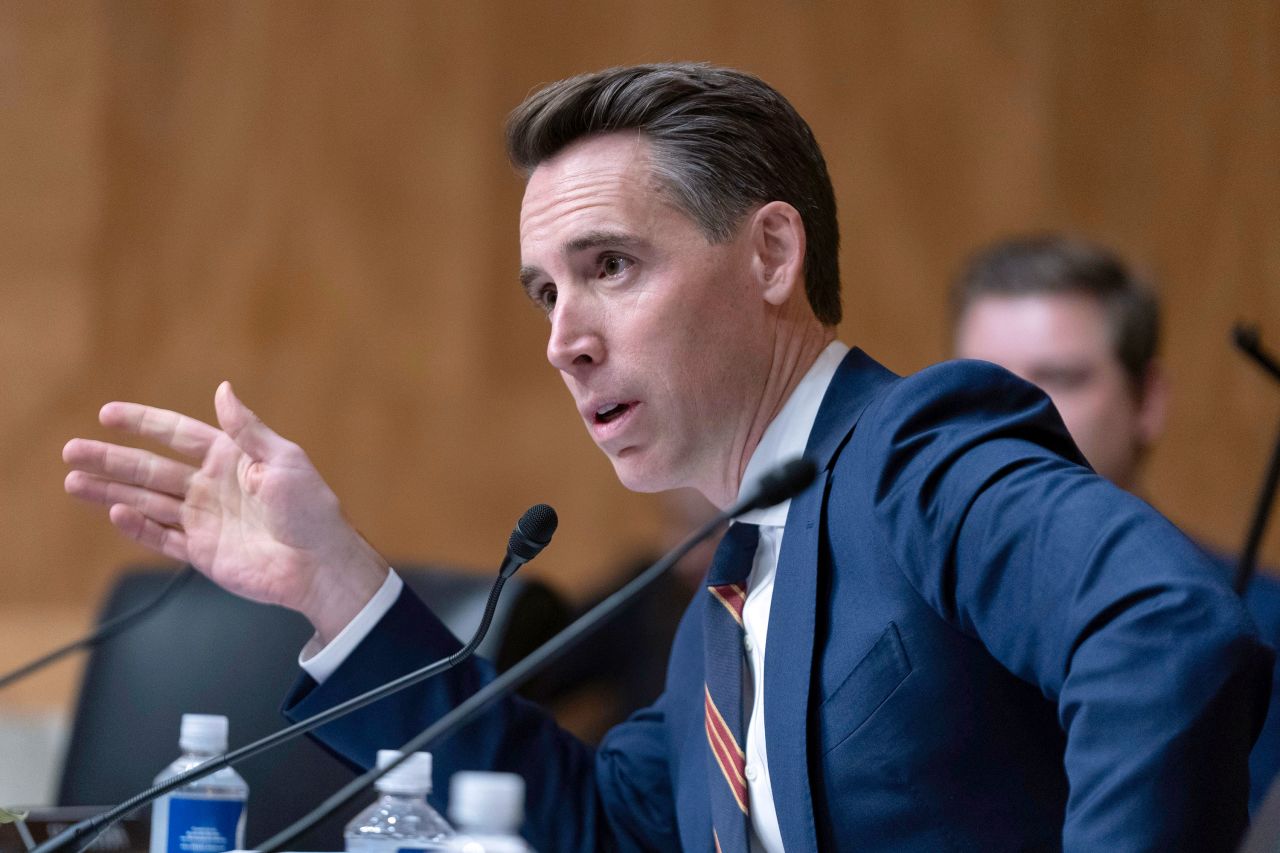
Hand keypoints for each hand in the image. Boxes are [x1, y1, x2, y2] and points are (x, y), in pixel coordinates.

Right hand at [63, 381, 388, 643]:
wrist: (320, 564)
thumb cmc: (310, 509)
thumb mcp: (284, 460)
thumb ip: (247, 430)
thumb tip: (223, 389)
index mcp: (232, 457)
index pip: (177, 434)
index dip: (143, 423)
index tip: (106, 414)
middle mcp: (212, 486)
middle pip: (151, 469)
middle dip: (111, 460)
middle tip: (72, 451)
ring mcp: (204, 519)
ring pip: (147, 502)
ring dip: (111, 492)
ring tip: (73, 482)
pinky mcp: (202, 552)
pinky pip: (162, 537)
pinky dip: (137, 526)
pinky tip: (114, 513)